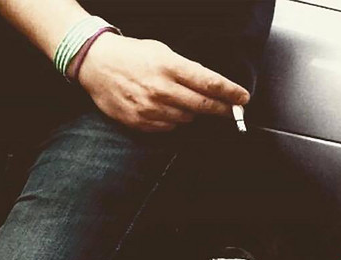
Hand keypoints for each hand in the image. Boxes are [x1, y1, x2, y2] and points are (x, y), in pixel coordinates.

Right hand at [76, 33, 249, 132]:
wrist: (97, 65)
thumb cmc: (131, 55)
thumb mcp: (162, 51)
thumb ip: (184, 69)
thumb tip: (207, 86)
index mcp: (169, 66)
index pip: (209, 83)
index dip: (230, 93)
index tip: (243, 98)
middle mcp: (161, 89)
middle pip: (202, 105)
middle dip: (221, 109)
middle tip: (232, 111)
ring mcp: (150, 108)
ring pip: (186, 118)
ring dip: (192, 113)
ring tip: (186, 103)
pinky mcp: (140, 122)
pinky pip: (168, 127)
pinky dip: (173, 121)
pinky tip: (167, 110)